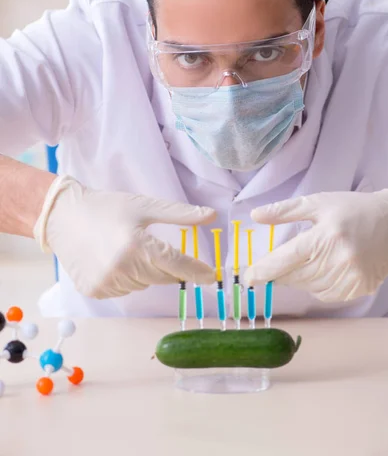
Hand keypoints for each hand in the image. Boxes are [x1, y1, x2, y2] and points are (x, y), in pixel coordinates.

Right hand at [34, 176, 216, 298]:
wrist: (63, 217)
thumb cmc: (107, 208)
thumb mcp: (144, 206)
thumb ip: (180, 214)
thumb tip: (211, 215)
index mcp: (138, 245)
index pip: (177, 264)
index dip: (197, 271)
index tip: (212, 276)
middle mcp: (123, 268)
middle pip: (162, 276)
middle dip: (164, 264)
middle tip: (148, 244)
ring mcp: (107, 283)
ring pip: (143, 284)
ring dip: (143, 271)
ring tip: (123, 248)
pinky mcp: (95, 292)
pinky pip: (124, 290)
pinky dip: (125, 278)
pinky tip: (111, 260)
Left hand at [244, 189, 387, 301]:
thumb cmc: (352, 209)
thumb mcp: (317, 203)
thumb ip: (284, 211)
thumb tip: (255, 216)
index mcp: (325, 236)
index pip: (286, 259)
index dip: (264, 270)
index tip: (248, 278)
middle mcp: (338, 259)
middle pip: (295, 277)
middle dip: (279, 274)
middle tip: (274, 266)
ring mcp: (350, 277)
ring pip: (309, 288)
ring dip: (300, 278)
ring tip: (310, 259)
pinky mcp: (359, 288)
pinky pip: (326, 294)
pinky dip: (318, 285)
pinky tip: (325, 268)